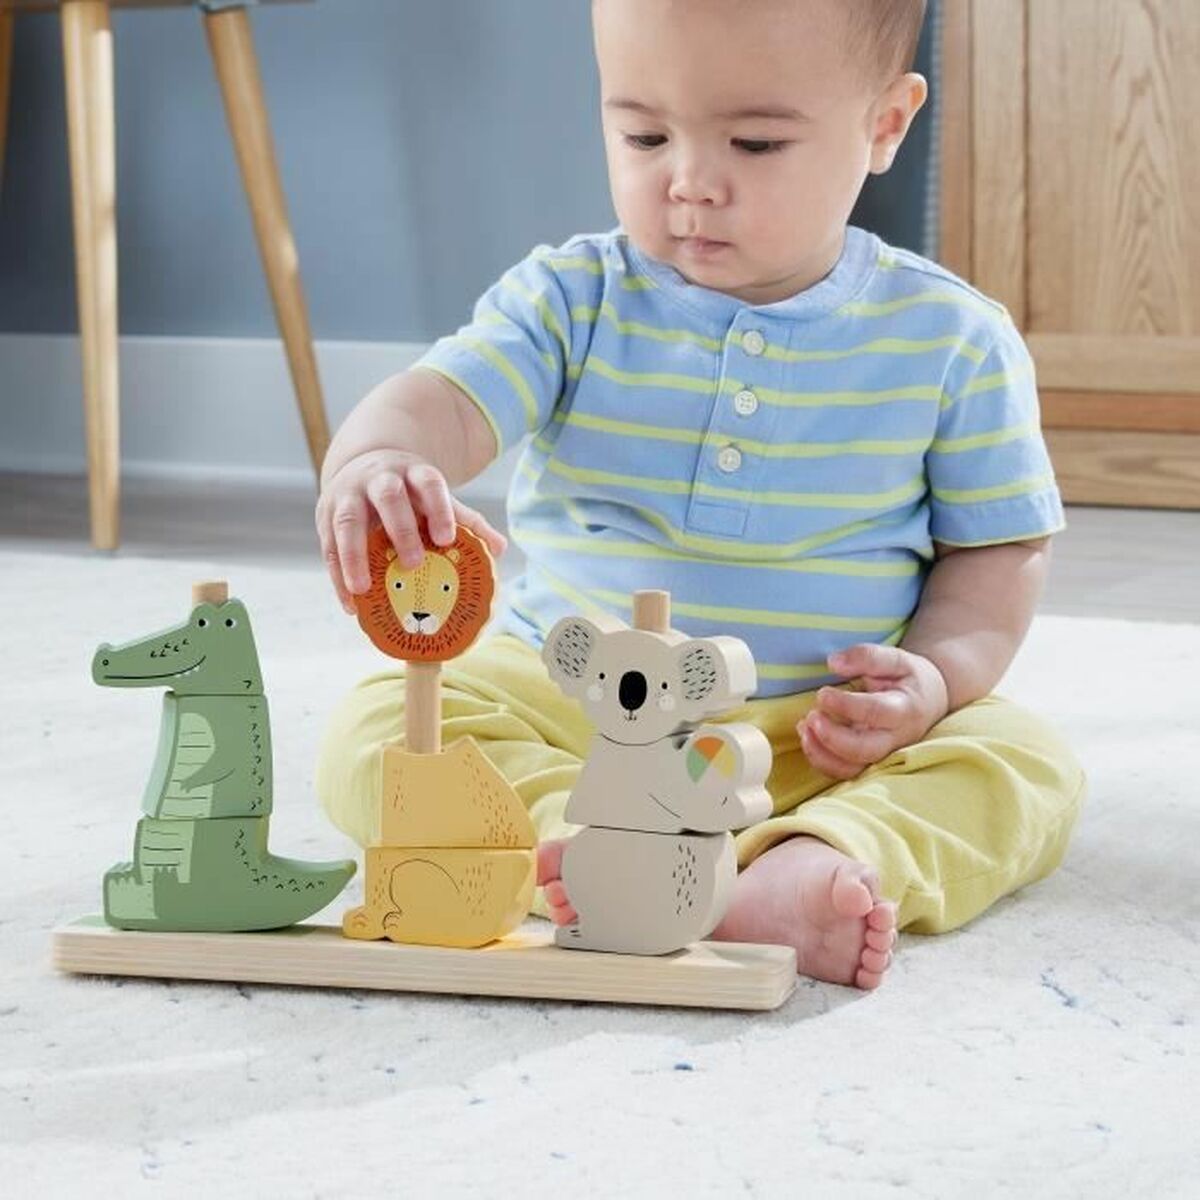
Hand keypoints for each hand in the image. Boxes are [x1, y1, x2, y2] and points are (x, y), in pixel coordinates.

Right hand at [315, 448, 507, 613]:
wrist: (365, 464)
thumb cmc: (411, 492)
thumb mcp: (437, 498)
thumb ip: (467, 521)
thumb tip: (499, 549)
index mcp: (413, 473)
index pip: (429, 484)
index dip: (440, 509)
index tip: (447, 538)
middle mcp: (379, 479)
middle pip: (388, 496)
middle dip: (400, 529)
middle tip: (414, 563)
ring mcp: (349, 495)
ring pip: (347, 521)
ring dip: (354, 556)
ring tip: (363, 590)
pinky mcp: (326, 515)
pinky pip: (328, 545)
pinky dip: (337, 575)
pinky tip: (351, 603)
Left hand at [797, 644, 949, 780]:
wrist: (929, 702)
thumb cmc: (910, 679)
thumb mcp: (897, 659)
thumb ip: (867, 657)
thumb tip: (834, 663)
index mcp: (904, 709)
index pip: (875, 713)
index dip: (845, 706)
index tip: (823, 693)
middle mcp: (895, 739)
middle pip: (864, 750)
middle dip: (832, 737)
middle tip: (812, 715)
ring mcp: (882, 755)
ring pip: (852, 769)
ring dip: (822, 753)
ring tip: (804, 727)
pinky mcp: (869, 762)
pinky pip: (843, 772)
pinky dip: (821, 759)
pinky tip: (807, 736)